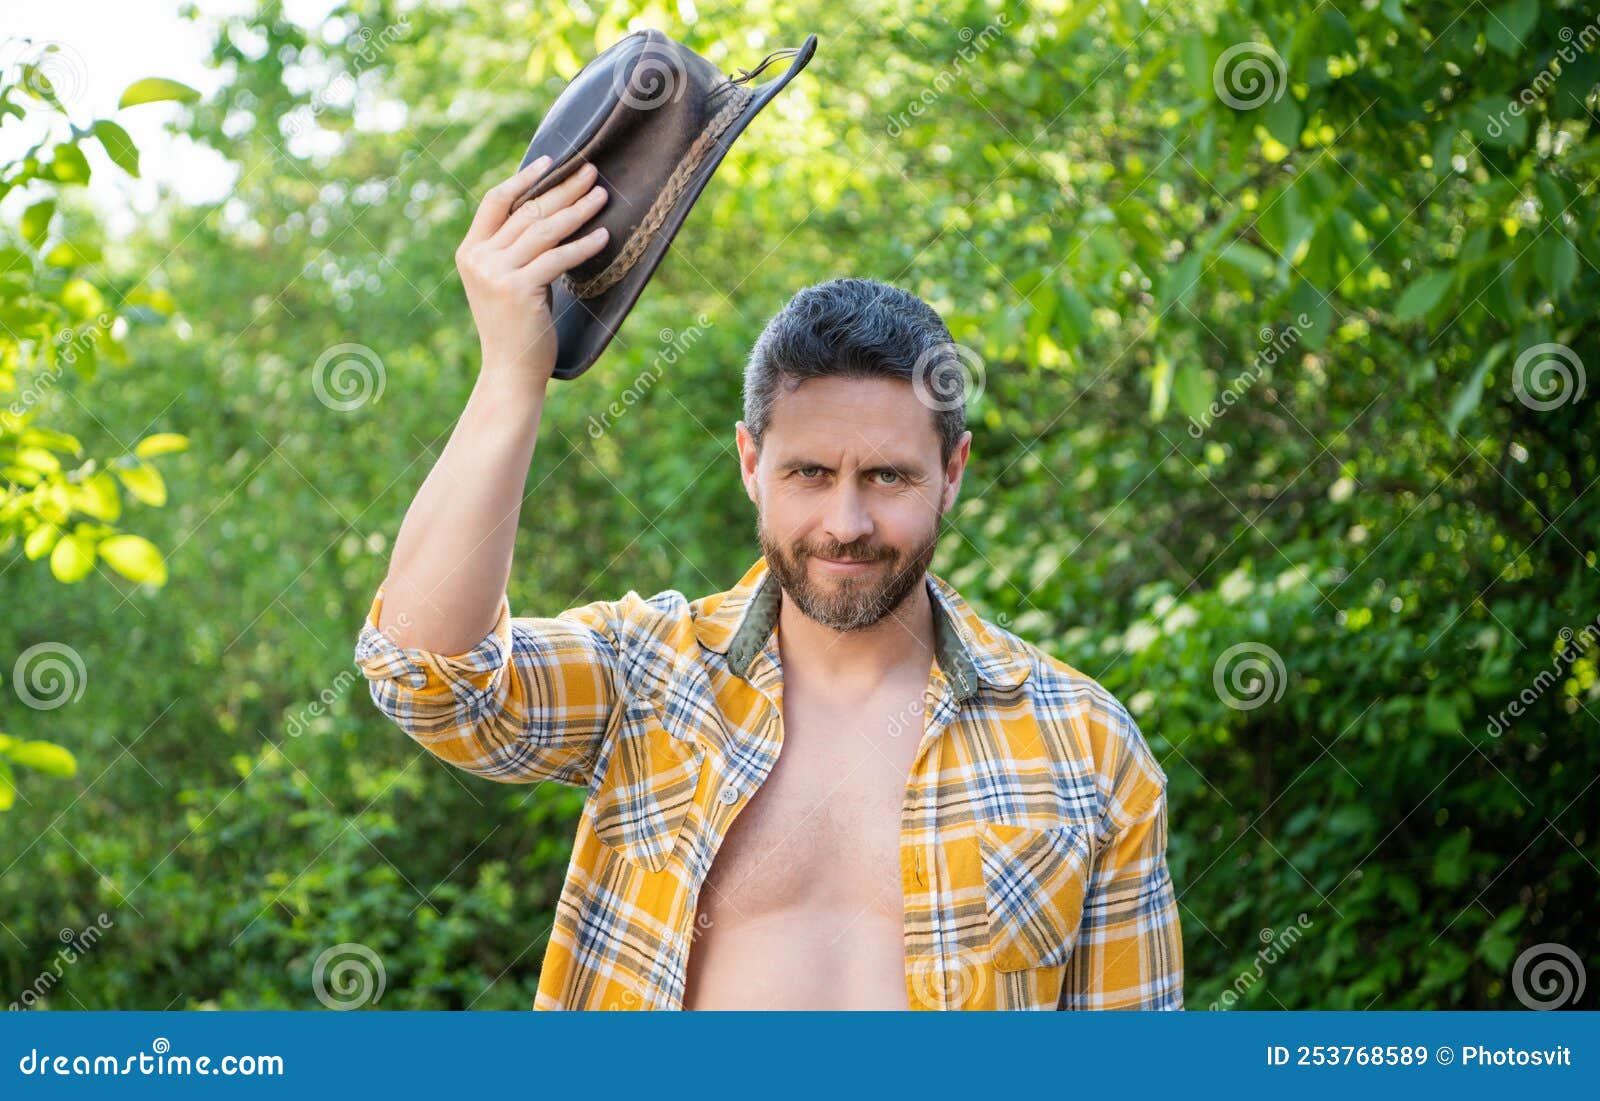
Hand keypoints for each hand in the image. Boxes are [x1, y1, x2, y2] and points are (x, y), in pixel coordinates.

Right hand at [455, 156, 610, 383]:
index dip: (524, 178)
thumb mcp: (505, 282)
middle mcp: (479, 258)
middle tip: (591, 173)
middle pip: (527, 211)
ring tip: (603, 197)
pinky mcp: (518, 288)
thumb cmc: (516, 328)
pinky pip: (558, 258)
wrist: (510, 372)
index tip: (552, 162)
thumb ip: (514, 251)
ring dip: (578, 211)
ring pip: (544, 231)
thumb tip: (548, 213)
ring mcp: (496, 273)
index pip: (495, 201)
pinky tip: (604, 237)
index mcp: (470, 252)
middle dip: (563, 189)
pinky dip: (583, 245)